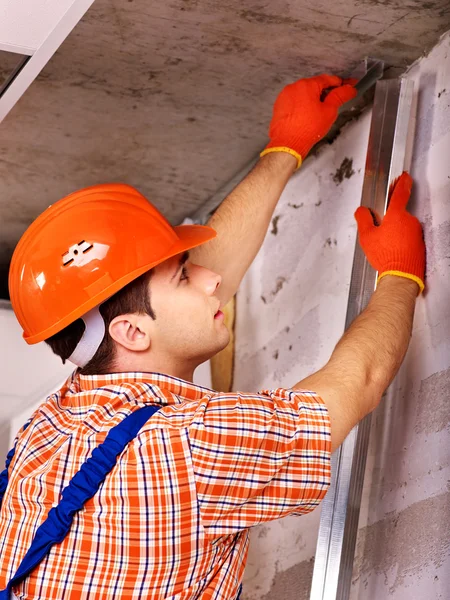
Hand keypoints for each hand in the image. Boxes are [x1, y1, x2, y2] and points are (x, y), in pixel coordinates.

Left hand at [260, 74, 356, 168]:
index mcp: (306, 85)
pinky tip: (306, 117)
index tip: (346, 86)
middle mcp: (293, 87)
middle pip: (314, 86)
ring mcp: (284, 97)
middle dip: (324, 93)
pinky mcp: (279, 107)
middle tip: (333, 103)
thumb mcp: (329, 111)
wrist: (287, 144)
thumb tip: (349, 89)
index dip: (339, 83)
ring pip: (303, 94)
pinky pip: (294, 102)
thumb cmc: (307, 129)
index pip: (327, 79)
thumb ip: (339, 97)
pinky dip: (301, 106)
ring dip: (312, 100)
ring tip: (318, 113)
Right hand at [354, 172, 424, 292]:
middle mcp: (410, 221)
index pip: (400, 193)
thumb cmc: (386, 256)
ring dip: (396, 232)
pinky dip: (402, 242)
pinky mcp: (420, 244)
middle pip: (399, 214)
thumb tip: (361, 211)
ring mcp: (417, 233)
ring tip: (386, 246)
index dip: (402, 183)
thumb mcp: (367, 236)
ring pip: (404, 227)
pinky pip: (409, 238)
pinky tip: (393, 252)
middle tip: (380, 230)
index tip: (404, 176)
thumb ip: (363, 219)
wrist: (402, 275)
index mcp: (397, 215)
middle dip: (390, 219)